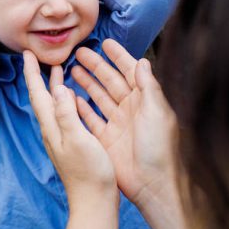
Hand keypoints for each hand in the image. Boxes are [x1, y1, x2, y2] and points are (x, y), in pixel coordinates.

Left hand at [22, 51, 116, 206]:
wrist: (95, 202)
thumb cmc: (90, 173)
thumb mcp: (79, 139)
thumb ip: (67, 114)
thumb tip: (58, 89)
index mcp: (53, 127)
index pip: (38, 94)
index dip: (32, 73)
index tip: (26, 54)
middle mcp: (53, 131)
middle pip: (43, 98)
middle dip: (41, 76)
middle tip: (41, 57)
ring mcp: (62, 139)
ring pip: (55, 106)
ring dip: (54, 87)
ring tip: (58, 71)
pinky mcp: (73, 145)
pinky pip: (65, 115)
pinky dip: (67, 101)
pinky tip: (75, 100)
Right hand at [70, 40, 179, 209]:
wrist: (152, 184)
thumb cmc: (159, 148)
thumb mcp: (157, 113)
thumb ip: (148, 86)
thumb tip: (142, 61)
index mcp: (145, 101)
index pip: (130, 72)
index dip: (118, 57)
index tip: (105, 43)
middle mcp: (130, 109)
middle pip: (110, 82)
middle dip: (95, 66)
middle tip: (78, 53)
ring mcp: (117, 124)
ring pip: (98, 97)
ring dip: (85, 83)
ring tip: (70, 70)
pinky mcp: (105, 139)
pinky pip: (90, 118)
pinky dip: (80, 107)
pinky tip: (68, 97)